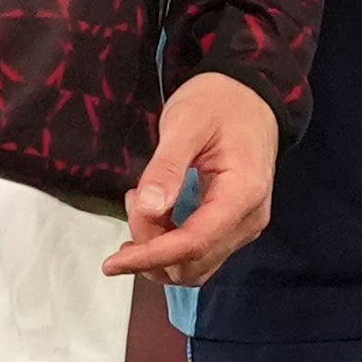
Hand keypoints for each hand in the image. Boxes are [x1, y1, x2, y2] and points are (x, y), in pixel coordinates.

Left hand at [106, 75, 280, 283]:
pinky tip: (153, 217)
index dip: (150, 257)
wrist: (249, 96)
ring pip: (195, 265)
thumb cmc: (218, 102)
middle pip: (193, 262)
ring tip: (141, 204)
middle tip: (132, 200)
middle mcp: (248, 219)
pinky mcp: (235, 225)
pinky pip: (200, 252)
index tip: (111, 263)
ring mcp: (244, 225)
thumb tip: (147, 208)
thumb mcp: (185, 123)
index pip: (193, 244)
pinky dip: (169, 245)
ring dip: (158, 249)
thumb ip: (167, 167)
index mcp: (242, 194)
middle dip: (151, 248)